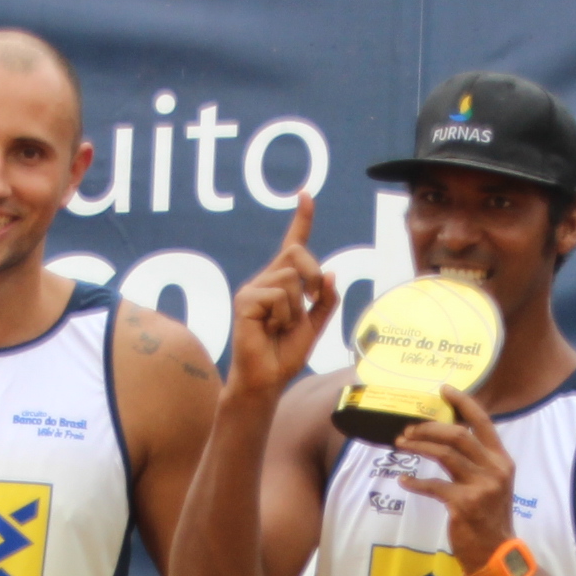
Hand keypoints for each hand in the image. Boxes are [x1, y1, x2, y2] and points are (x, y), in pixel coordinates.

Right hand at [224, 198, 335, 400]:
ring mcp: (251, 288)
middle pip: (297, 253)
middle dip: (314, 276)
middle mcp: (263, 280)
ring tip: (281, 327)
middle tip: (310, 304)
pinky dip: (283, 316)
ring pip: (291, 278)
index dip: (301, 219)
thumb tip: (331, 272)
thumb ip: (325, 300)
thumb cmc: (286, 355)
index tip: (306, 195)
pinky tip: (270, 330)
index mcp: (280, 283)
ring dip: (296, 308)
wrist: (267, 381)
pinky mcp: (244, 300)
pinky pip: (278, 295)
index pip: (292, 244)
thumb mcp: (315, 326)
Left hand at [389, 387, 519, 575]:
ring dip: (418, 447)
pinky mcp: (464, 504)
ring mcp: (481, 486)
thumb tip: (448, 436)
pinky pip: (433, 486)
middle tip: (408, 430)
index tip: (443, 390)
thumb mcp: (492, 483)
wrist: (496, 552)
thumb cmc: (490, 517)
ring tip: (401, 445)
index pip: (483, 422)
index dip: (463, 403)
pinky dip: (414, 482)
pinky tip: (404, 480)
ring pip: (444, 455)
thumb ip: (477, 461)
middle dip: (429, 428)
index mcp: (501, 460)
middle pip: (458, 434)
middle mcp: (494, 469)